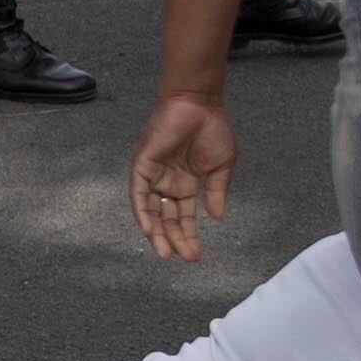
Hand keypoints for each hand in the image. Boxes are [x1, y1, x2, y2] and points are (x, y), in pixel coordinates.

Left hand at [127, 93, 235, 259]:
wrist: (200, 103)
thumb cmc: (213, 128)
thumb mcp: (221, 166)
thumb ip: (217, 192)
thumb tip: (217, 217)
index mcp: (185, 184)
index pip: (183, 217)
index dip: (188, 236)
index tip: (195, 256)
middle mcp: (167, 182)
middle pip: (166, 218)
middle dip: (174, 238)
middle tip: (182, 258)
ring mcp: (154, 174)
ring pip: (151, 209)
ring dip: (156, 231)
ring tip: (165, 251)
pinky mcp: (143, 163)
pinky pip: (139, 192)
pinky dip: (142, 210)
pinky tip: (149, 229)